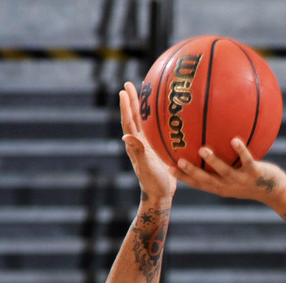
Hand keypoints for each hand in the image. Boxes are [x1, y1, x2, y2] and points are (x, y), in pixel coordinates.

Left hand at [119, 82, 175, 202]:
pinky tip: (162, 113)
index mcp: (136, 145)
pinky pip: (154, 130)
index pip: (128, 122)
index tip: (123, 91)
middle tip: (128, 84)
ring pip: (143, 122)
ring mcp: (148, 146)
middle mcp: (140, 142)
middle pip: (134, 118)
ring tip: (142, 93)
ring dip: (141, 107)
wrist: (161, 195)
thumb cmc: (153, 183)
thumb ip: (137, 152)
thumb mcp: (146, 167)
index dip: (125, 106)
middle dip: (131, 101)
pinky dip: (155, 119)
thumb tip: (125, 136)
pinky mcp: (157, 149)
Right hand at [170, 138, 285, 202]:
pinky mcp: (255, 174)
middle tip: (178, 162)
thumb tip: (207, 144)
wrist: (276, 192)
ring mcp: (242, 181)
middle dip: (192, 173)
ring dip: (214, 161)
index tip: (167, 168)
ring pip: (225, 172)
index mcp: (221, 187)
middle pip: (207, 181)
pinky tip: (235, 140)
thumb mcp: (234, 175)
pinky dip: (241, 151)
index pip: (198, 184)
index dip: (183, 178)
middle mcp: (229, 186)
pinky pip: (247, 161)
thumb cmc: (252, 180)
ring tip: (203, 149)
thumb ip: (221, 165)